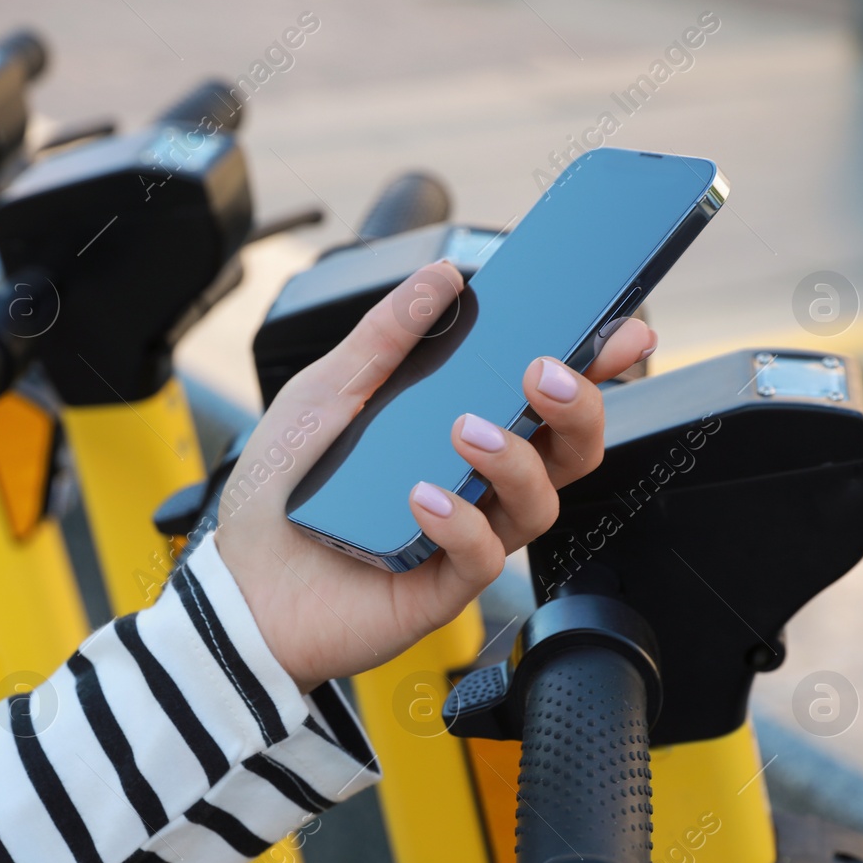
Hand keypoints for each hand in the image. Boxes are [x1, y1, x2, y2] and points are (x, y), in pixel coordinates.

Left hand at [215, 260, 654, 688]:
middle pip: (569, 448)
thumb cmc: (281, 491)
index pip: (543, 395)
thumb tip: (446, 277)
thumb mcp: (325, 393)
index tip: (623, 330)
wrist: (239, 583)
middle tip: (546, 374)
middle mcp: (474, 481)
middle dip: (578, 406)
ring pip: (541, 500)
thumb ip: (385, 337)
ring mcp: (464, 534)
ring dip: (516, 457)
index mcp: (457, 426)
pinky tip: (419, 498)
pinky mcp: (443, 584)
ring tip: (466, 430)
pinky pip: (484, 554)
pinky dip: (458, 520)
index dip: (595, 363)